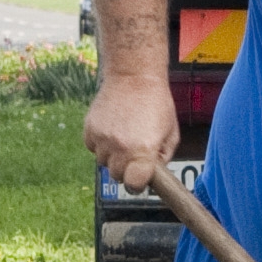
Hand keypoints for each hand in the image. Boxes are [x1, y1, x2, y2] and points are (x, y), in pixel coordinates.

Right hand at [85, 73, 178, 189]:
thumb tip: (153, 174)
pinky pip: (93, 147)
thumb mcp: (171, 133)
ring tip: (124, 134)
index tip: (141, 177)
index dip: (138, 183)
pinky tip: (113, 127)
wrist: (134, 76)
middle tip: (135, 151)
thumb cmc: (156, 102)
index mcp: (143, 151)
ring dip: (113, 154)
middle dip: (127, 168)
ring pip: (103, 162)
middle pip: (117, 176)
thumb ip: (163, 157)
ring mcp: (103, 138)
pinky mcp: (90, 129)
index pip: (134, 185)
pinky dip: (101, 143)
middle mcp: (120, 147)